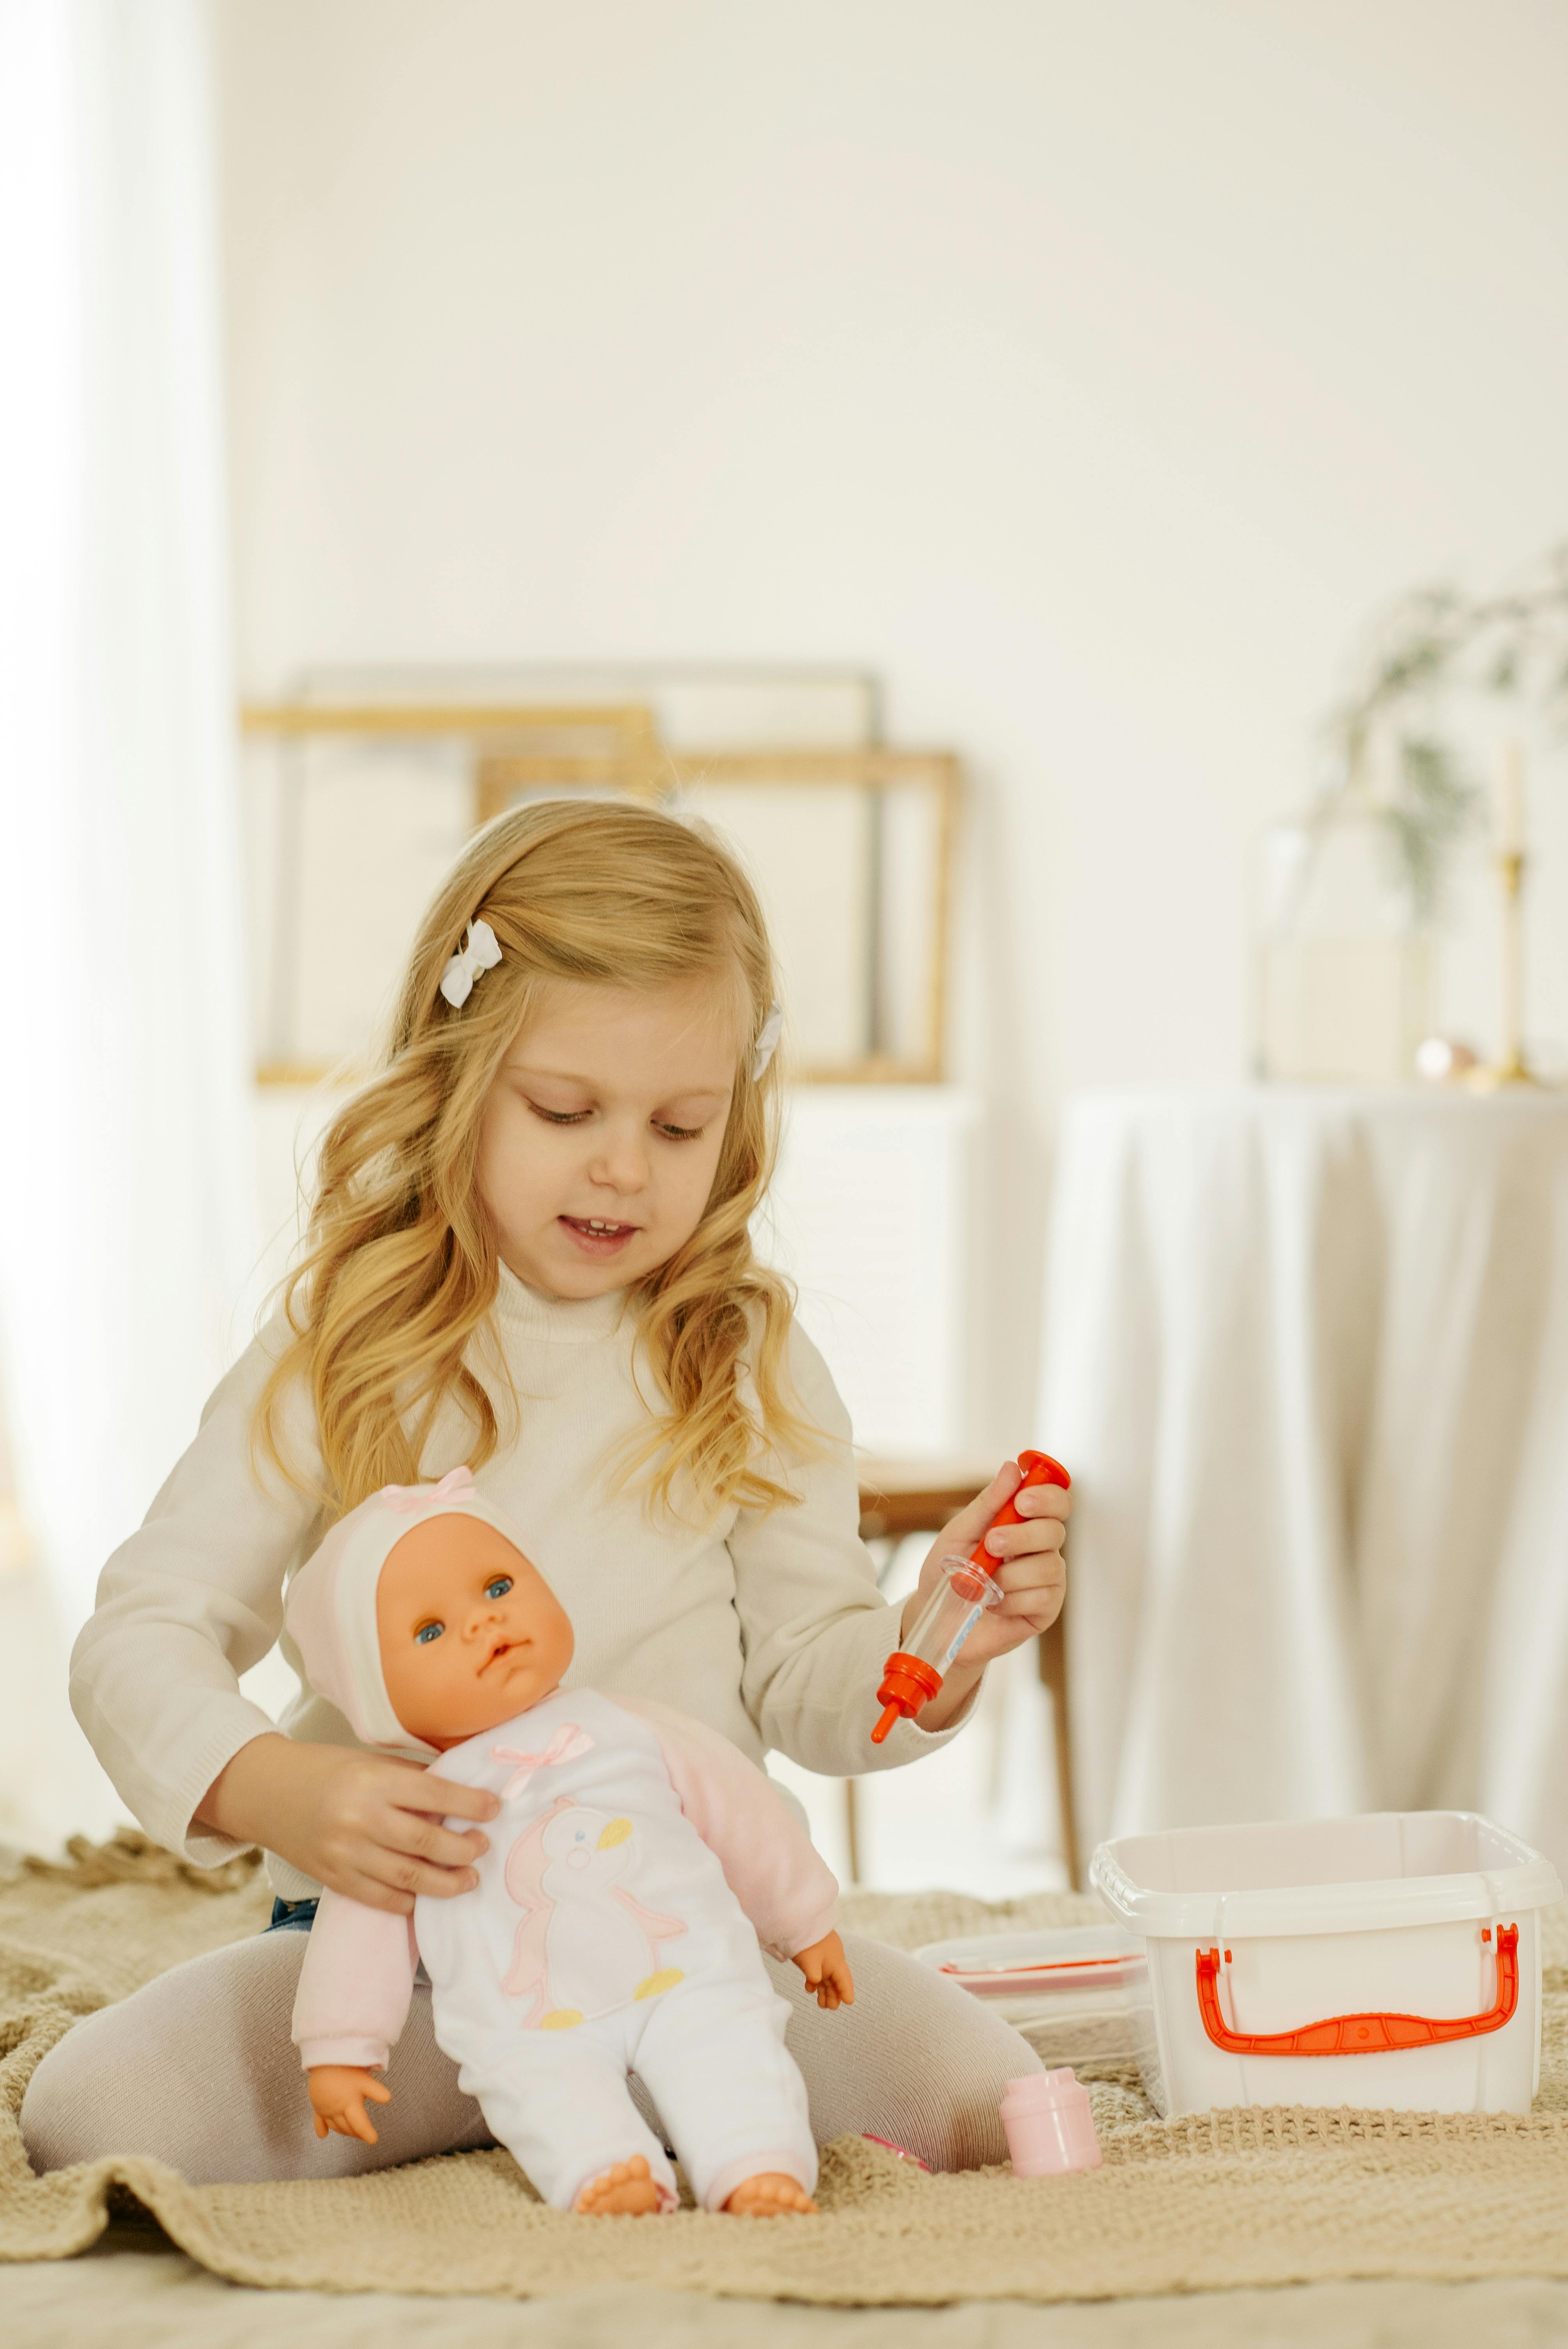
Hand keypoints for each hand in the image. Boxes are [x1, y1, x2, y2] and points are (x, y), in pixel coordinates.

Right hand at [195, 1734, 499, 1913]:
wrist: (268, 1792)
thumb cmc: (329, 1771)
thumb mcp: (372, 1762)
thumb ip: (412, 1779)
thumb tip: (462, 1795)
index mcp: (373, 1781)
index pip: (434, 1795)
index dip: (470, 1804)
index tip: (495, 1809)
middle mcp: (360, 1819)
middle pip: (425, 1843)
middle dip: (464, 1849)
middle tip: (483, 1848)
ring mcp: (345, 1854)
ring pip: (407, 1877)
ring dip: (446, 1883)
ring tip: (468, 1879)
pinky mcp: (334, 1879)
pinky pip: (380, 1898)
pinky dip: (408, 1902)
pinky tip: (427, 1897)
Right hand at [308, 2063, 391, 2143]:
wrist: (325, 2059)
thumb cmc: (346, 2069)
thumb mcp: (364, 2080)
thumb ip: (376, 2091)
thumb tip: (388, 2099)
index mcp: (350, 2104)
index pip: (360, 2124)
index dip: (367, 2133)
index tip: (373, 2140)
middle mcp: (337, 2110)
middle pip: (347, 2127)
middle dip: (356, 2132)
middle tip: (364, 2135)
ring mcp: (325, 2109)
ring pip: (335, 2126)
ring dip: (343, 2131)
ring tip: (351, 2132)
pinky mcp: (317, 2105)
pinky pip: (318, 2121)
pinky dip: (321, 2129)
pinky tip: (323, 2135)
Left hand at [792, 1930, 853, 2009]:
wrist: (800, 1921)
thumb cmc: (807, 1940)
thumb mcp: (810, 1960)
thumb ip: (813, 1975)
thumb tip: (814, 1984)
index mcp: (836, 1962)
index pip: (844, 1980)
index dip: (846, 1991)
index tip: (849, 2002)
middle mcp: (833, 1961)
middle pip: (836, 1981)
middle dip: (835, 1994)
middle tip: (831, 2008)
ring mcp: (824, 1958)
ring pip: (827, 1978)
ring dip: (825, 1990)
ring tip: (821, 2004)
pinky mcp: (815, 1956)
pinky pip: (818, 1972)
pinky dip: (815, 1982)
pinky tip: (810, 1989)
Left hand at [900, 1460, 1069, 1730]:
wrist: (936, 1619)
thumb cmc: (948, 1572)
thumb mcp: (959, 1533)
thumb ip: (988, 1504)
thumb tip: (1012, 1468)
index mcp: (1026, 1524)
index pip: (1057, 1501)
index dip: (1048, 1496)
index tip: (1022, 1501)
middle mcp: (1042, 1549)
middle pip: (1055, 1531)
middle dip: (1022, 1536)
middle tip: (992, 1543)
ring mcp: (1048, 1580)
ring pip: (1049, 1566)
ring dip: (1011, 1573)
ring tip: (984, 1582)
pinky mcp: (1046, 1610)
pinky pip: (1042, 1597)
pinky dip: (1012, 1600)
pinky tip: (994, 1603)